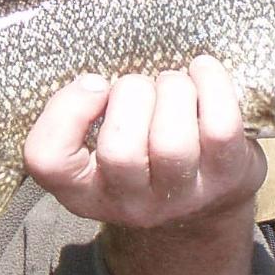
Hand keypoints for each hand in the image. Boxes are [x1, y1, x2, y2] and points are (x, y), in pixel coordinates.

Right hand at [24, 56, 266, 274]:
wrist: (206, 200)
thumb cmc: (143, 149)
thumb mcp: (101, 140)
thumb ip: (87, 111)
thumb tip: (98, 75)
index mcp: (83, 189)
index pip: (47, 160)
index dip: (66, 111)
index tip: (95, 83)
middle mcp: (128, 202)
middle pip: (120, 152)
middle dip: (132, 94)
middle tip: (142, 85)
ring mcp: (180, 196)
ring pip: (172, 143)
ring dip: (172, 90)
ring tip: (174, 83)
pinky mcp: (226, 178)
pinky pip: (220, 128)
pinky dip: (213, 85)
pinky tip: (203, 71)